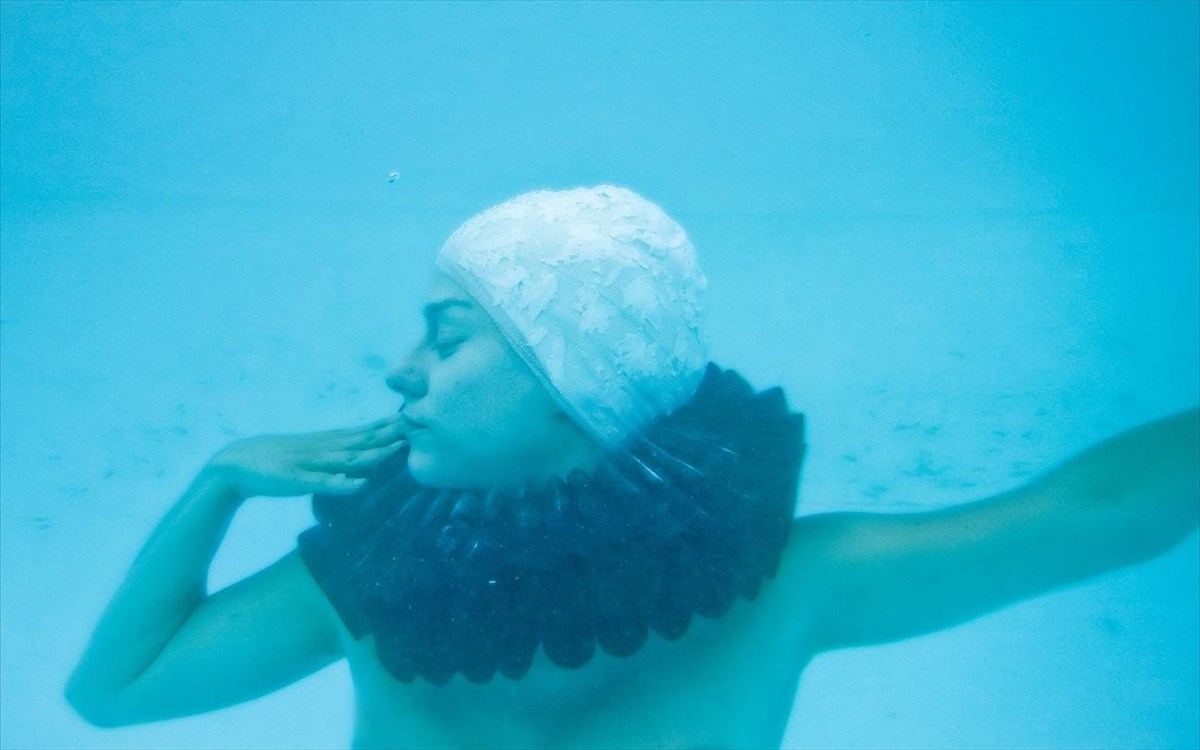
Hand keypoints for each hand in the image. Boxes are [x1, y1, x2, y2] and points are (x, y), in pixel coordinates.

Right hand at [206, 414, 407, 498]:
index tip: (415, 418)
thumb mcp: (310, 455)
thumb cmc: (277, 462)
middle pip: (362, 441)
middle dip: (390, 434)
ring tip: (397, 450)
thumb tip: (360, 462)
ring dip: (373, 455)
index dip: (389, 426)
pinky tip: (356, 485)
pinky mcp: (295, 481)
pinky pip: (319, 483)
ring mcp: (309, 464)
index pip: (364, 433)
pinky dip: (338, 484)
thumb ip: (334, 456)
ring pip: (346, 459)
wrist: (235, 464)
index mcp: (327, 443)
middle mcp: (322, 449)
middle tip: (418, 425)